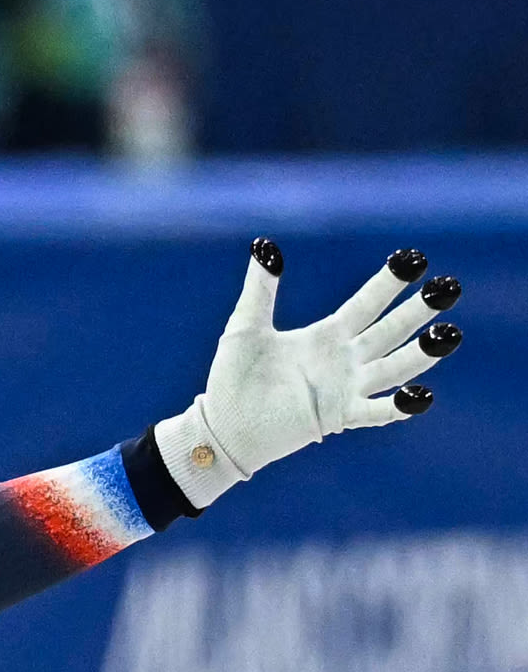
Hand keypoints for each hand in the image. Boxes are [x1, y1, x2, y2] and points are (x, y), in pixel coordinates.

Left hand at [158, 240, 460, 507]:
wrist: (222, 425)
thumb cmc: (233, 378)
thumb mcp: (246, 326)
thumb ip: (260, 289)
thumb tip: (265, 247)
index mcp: (327, 336)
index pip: (367, 304)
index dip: (390, 283)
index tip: (414, 260)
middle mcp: (345, 360)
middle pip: (391, 331)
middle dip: (419, 311)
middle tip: (448, 288)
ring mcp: (346, 389)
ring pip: (395, 367)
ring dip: (422, 354)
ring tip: (448, 334)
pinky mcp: (338, 417)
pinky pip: (378, 412)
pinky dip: (399, 405)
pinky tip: (419, 394)